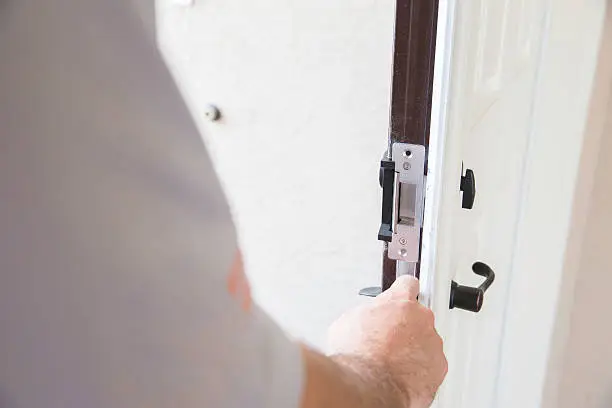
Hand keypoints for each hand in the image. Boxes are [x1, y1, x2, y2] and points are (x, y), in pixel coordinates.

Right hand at [327, 276, 446, 407]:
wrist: (369, 384)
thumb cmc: (358, 354)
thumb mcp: (349, 321)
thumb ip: (367, 314)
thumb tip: (366, 319)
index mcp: (400, 301)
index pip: (407, 284)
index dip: (403, 290)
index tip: (402, 294)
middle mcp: (421, 318)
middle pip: (418, 316)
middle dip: (405, 326)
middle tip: (388, 339)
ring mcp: (433, 342)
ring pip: (426, 341)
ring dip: (413, 348)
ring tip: (392, 362)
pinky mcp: (439, 367)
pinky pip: (431, 364)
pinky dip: (420, 370)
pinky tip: (401, 374)